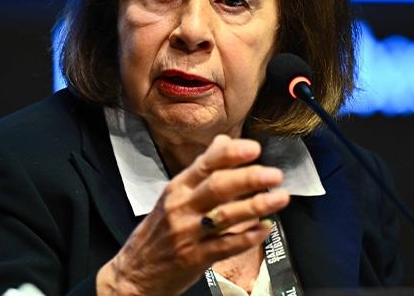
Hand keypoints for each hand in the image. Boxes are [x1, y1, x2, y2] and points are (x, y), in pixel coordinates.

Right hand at [96, 134, 290, 294]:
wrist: (134, 273)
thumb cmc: (157, 232)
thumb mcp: (173, 195)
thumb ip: (201, 169)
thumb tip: (225, 140)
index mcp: (177, 188)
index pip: (205, 164)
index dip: (230, 155)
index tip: (254, 149)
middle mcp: (181, 207)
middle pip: (217, 187)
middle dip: (249, 179)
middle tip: (274, 174)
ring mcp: (187, 233)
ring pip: (226, 215)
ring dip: (256, 206)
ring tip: (280, 198)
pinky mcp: (194, 258)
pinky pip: (226, 245)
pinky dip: (248, 236)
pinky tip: (265, 228)